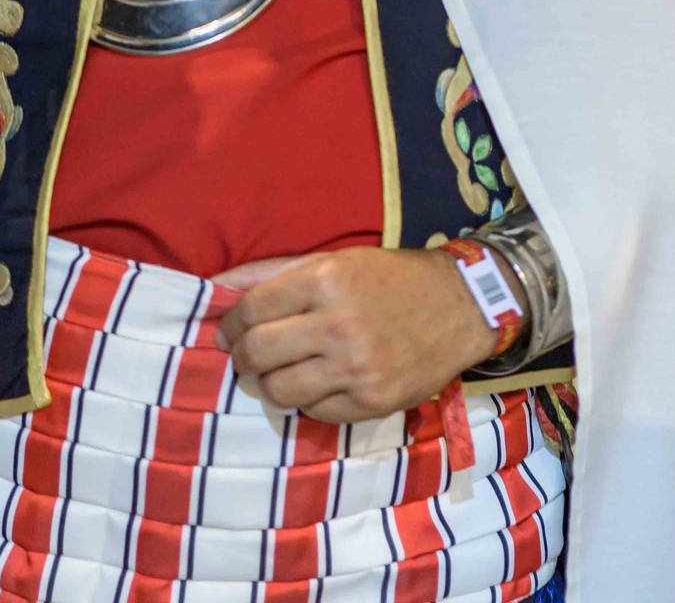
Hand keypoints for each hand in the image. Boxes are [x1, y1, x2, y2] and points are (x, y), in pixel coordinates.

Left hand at [214, 245, 496, 422]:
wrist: (457, 306)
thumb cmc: (387, 278)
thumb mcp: (332, 261)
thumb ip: (272, 273)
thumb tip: (216, 286)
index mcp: (324, 280)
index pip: (252, 310)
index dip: (231, 324)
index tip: (229, 330)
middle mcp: (338, 325)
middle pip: (258, 353)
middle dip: (241, 357)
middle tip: (245, 356)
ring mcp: (356, 370)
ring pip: (280, 392)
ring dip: (268, 385)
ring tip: (277, 373)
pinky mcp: (372, 403)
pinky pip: (314, 413)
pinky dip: (306, 401)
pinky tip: (315, 383)